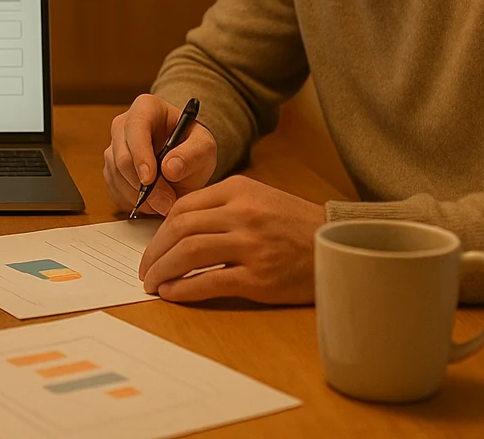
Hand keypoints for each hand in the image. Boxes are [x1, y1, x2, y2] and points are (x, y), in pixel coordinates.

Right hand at [103, 93, 217, 215]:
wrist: (185, 159)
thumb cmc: (193, 145)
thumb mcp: (205, 147)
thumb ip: (192, 155)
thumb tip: (170, 169)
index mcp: (146, 108)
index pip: (135, 127)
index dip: (140, 154)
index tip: (150, 179)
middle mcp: (123, 125)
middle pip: (121, 156)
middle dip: (142, 185)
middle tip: (166, 202)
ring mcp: (114, 148)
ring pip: (116, 176)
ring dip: (139, 196)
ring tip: (165, 203)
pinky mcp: (111, 170)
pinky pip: (115, 190)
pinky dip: (133, 202)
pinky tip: (153, 202)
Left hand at [138, 175, 323, 303]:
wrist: (339, 246)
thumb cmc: (296, 225)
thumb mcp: (260, 198)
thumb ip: (222, 206)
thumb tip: (178, 228)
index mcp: (238, 190)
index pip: (183, 207)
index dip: (158, 230)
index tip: (151, 247)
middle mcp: (242, 213)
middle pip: (180, 229)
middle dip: (154, 252)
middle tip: (144, 269)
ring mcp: (251, 245)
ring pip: (189, 254)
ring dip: (163, 270)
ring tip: (152, 283)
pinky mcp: (259, 276)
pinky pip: (209, 282)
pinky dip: (184, 289)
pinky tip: (171, 294)